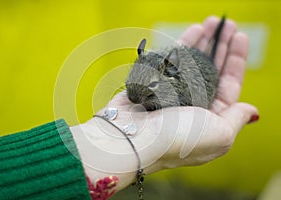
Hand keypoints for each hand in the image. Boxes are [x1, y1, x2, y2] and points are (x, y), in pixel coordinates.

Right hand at [71, 16, 258, 190]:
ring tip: (209, 23)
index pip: (229, 84)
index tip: (239, 37)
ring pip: (192, 62)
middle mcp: (192, 105)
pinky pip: (171, 61)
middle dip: (220, 46)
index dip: (236, 60)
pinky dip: (182, 46)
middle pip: (211, 70)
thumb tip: (252, 110)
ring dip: (202, 41)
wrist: (132, 140)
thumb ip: (237, 118)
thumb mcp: (220, 135)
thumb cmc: (177, 139)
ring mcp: (172, 94)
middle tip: (225, 25)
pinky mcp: (154, 84)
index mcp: (210, 118)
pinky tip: (191, 32)